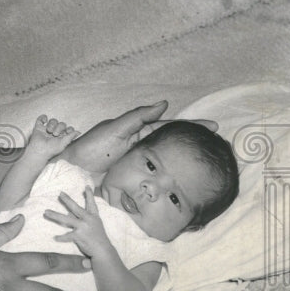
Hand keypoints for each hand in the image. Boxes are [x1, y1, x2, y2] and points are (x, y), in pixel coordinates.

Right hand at [21, 116, 78, 167]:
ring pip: (53, 121)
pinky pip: (41, 119)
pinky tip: (44, 121)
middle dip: (59, 127)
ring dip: (52, 124)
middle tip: (55, 134)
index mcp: (62, 137)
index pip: (68, 129)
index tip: (67, 132)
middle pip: (61, 124)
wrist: (39, 150)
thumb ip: (71, 136)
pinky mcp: (39, 127)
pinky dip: (43, 118)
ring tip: (49, 131)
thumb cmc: (51, 149)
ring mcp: (47, 129)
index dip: (68, 129)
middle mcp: (55, 132)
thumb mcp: (63, 143)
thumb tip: (79, 132)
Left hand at [44, 185, 113, 259]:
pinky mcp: (79, 236)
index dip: (89, 195)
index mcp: (93, 216)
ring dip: (55, 215)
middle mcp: (88, 219)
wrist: (103, 250)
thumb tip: (69, 212)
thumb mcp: (94, 225)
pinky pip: (67, 236)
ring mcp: (83, 227)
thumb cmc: (98, 238)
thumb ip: (82, 218)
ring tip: (46, 212)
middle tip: (60, 193)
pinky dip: (61, 237)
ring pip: (66, 219)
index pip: (92, 204)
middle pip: (75, 207)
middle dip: (67, 200)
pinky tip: (55, 238)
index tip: (86, 186)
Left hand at [60, 100, 217, 175]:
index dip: (189, 127)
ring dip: (186, 164)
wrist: (71, 171)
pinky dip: (171, 183)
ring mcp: (140, 165)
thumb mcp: (113, 129)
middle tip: (218, 148)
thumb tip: (164, 104)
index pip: (168, 126)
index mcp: (137, 132)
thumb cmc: (89, 148)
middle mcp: (141, 148)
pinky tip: (184, 187)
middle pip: (171, 144)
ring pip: (167, 163)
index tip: (212, 127)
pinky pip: (157, 181)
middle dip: (193, 144)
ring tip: (209, 166)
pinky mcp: (136, 182)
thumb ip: (137, 117)